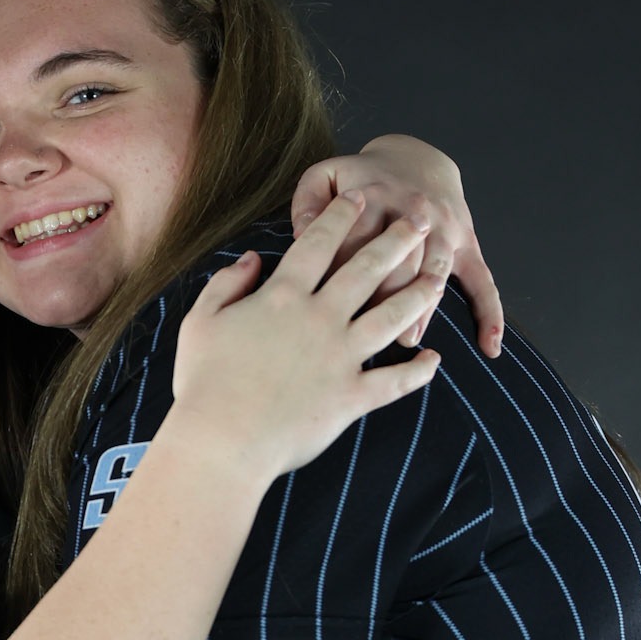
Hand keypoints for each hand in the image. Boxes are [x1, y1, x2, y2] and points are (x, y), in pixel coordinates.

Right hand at [170, 193, 442, 482]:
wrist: (221, 442)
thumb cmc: (203, 383)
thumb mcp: (201, 322)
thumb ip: (227, 284)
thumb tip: (252, 258)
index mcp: (282, 297)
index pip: (318, 244)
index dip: (341, 216)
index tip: (359, 197)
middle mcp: (319, 319)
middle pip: (367, 269)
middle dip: (397, 239)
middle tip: (420, 219)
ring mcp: (340, 358)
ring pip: (392, 316)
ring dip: (419, 293)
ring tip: (438, 276)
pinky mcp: (351, 398)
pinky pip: (394, 382)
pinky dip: (418, 372)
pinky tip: (434, 359)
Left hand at [290, 135, 503, 356]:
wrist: (417, 158)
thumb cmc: (361, 179)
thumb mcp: (326, 176)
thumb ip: (308, 203)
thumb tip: (301, 234)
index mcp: (374, 196)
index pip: (356, 242)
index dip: (340, 277)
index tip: (325, 311)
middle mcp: (414, 212)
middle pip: (400, 259)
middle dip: (385, 296)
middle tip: (368, 333)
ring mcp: (445, 230)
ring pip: (436, 271)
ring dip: (424, 305)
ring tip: (409, 337)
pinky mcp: (467, 245)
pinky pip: (483, 281)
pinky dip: (489, 314)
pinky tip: (489, 347)